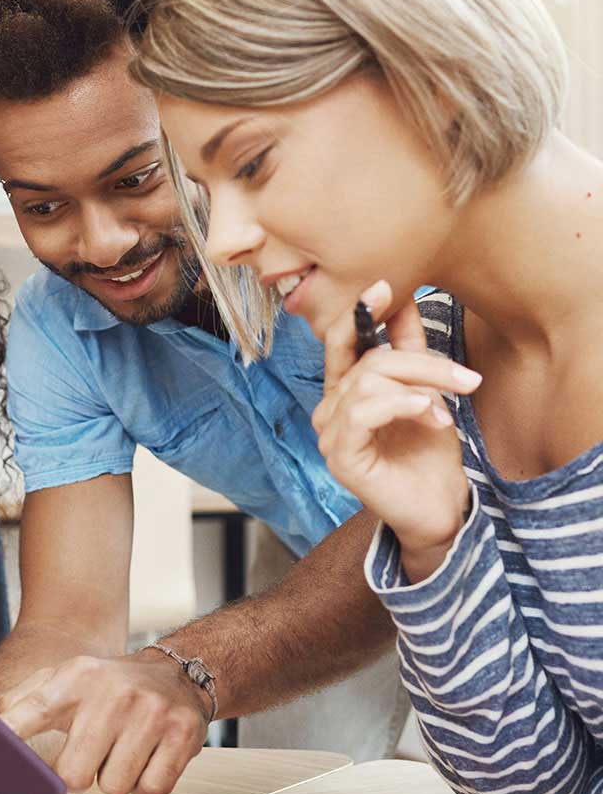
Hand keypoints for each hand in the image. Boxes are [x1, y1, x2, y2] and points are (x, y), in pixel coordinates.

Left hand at [0, 651, 208, 793]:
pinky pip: (150, 789)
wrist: (177, 673)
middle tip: (92, 751)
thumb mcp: (64, 680)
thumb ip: (19, 703)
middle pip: (74, 774)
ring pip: (114, 786)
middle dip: (79, 773)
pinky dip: (145, 782)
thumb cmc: (108, 686)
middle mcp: (113, 692)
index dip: (11, 739)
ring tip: (123, 747)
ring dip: (115, 777)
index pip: (34, 710)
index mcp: (77, 677)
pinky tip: (147, 754)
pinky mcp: (182, 735)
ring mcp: (150, 713)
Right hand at [313, 281, 479, 580]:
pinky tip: (429, 414)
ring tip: (447, 407)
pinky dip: (401, 405)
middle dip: (420, 361)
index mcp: (345, 391)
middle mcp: (329, 410)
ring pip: (368, 382)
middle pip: (367, 361)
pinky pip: (363, 412)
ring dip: (419, 386)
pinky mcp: (340, 457)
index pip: (341, 343)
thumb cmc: (427, 455)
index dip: (358, 313)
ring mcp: (329, 434)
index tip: (384, 286)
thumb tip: (405, 300)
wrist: (438, 507)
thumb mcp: (425, 392)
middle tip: (465, 377)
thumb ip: (409, 352)